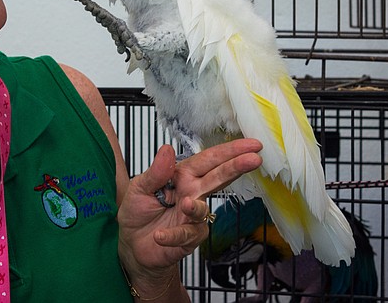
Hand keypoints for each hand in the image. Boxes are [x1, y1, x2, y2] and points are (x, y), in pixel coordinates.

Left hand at [117, 139, 261, 285]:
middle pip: (217, 178)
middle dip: (236, 167)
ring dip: (195, 208)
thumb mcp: (139, 187)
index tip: (252, 144)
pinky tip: (160, 235)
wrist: (133, 244)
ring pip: (201, 210)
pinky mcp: (188, 239)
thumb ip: (155, 172)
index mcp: (183, 176)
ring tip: (186, 204)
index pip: (209, 159)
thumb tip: (166, 148)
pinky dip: (172, 236)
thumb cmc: (139, 211)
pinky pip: (184, 236)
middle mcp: (193, 193)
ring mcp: (193, 217)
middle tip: (254, 159)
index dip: (230, 150)